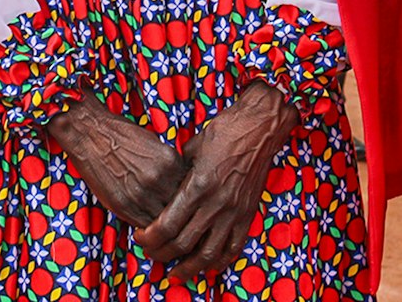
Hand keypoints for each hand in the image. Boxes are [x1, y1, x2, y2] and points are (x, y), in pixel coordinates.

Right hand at [45, 97, 187, 228]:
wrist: (91, 134)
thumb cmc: (121, 136)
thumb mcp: (155, 145)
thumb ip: (170, 167)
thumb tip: (182, 186)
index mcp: (171, 161)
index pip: (191, 190)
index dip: (190, 199)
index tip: (187, 204)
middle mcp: (159, 179)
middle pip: (181, 208)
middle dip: (180, 214)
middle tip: (179, 220)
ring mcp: (142, 194)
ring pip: (163, 220)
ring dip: (163, 224)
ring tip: (164, 227)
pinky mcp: (124, 205)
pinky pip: (144, 225)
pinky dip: (147, 227)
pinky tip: (148, 225)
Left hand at [138, 83, 298, 278]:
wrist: (259, 126)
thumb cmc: (224, 130)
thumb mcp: (192, 148)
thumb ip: (178, 172)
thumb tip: (166, 187)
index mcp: (197, 185)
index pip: (167, 225)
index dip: (150, 238)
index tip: (141, 238)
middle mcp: (216, 203)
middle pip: (183, 243)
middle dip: (162, 254)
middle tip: (152, 255)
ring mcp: (234, 211)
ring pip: (209, 253)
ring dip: (189, 268)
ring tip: (176, 275)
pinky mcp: (248, 213)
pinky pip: (234, 247)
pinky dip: (220, 261)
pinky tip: (209, 267)